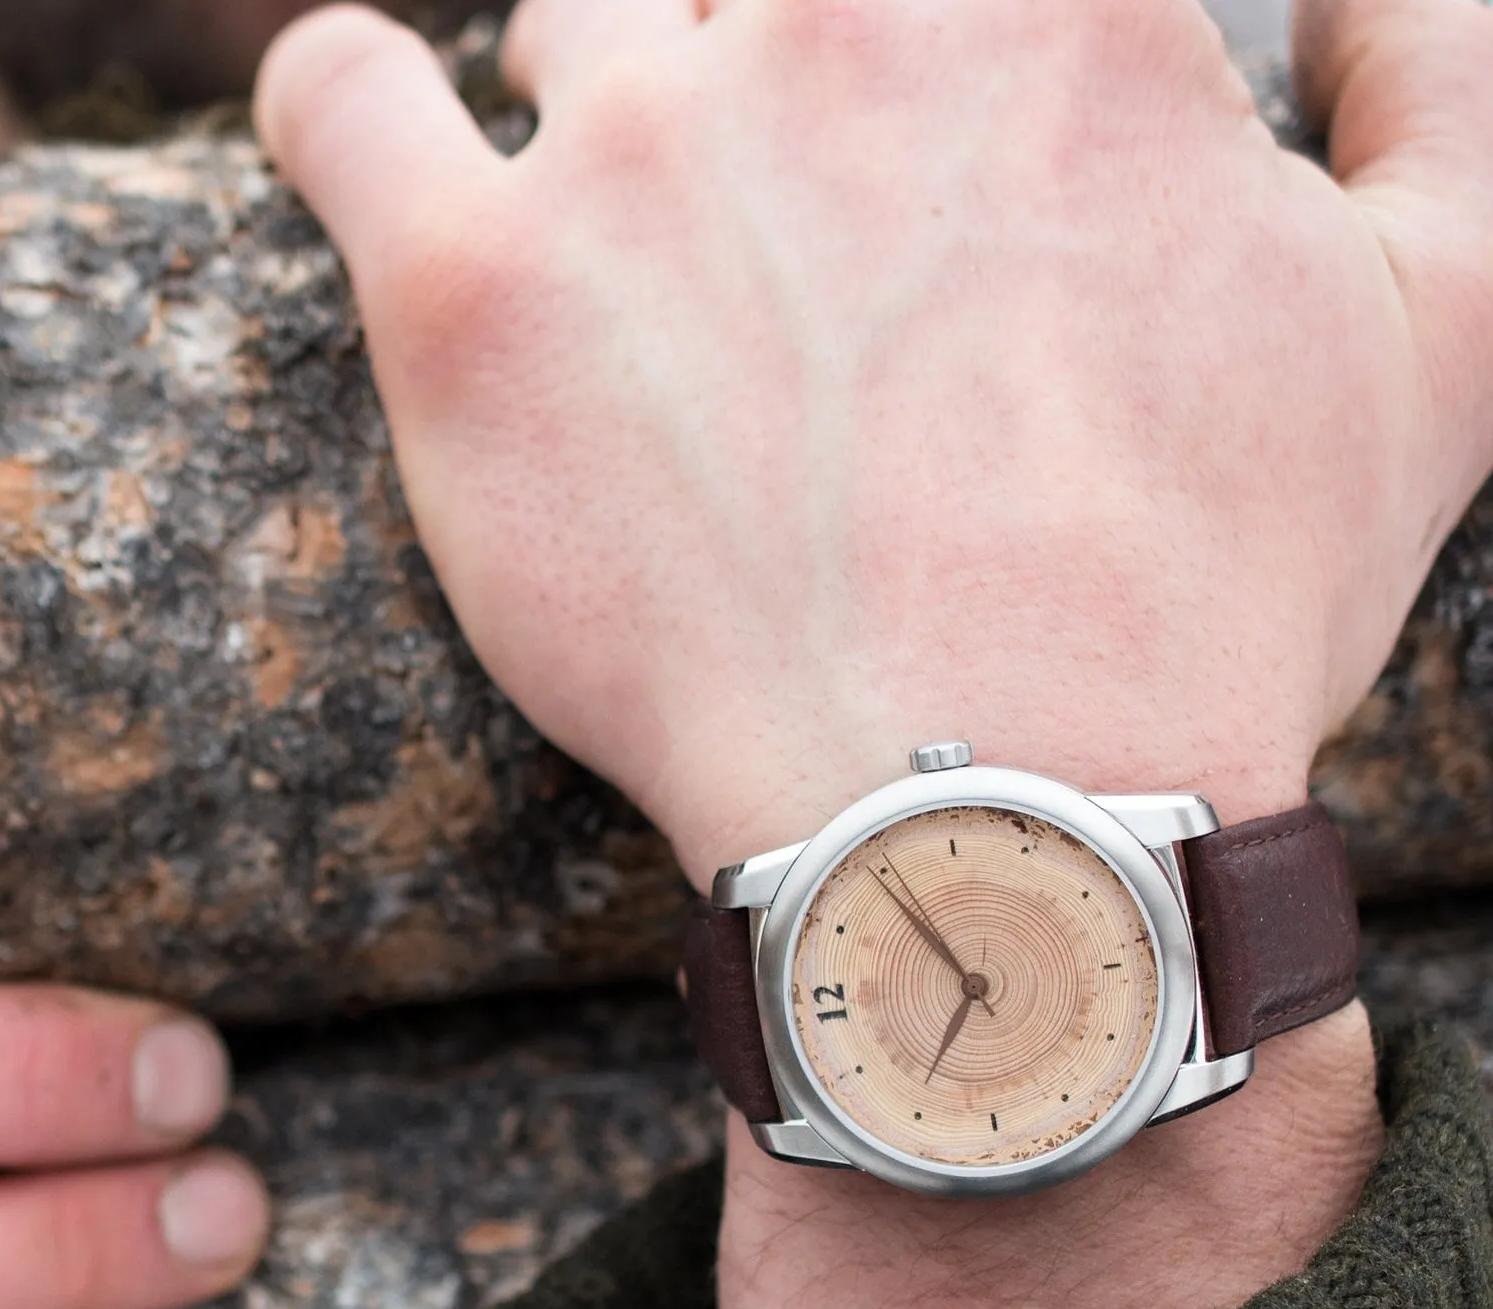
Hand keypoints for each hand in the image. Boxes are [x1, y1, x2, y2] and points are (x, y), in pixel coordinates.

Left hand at [259, 0, 1492, 1308]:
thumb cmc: (1216, 608)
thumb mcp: (1449, 329)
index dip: (925, 39)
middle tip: (768, 225)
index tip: (903, 119)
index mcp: (1054, 5)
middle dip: (756, 63)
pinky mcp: (471, 303)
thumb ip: (1442, 84)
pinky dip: (338, 102)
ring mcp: (633, 152)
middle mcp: (837, 21)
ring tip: (614, 258)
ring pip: (555, 23)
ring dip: (584, 105)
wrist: (995, 820)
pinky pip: (334, 99)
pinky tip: (372, 143)